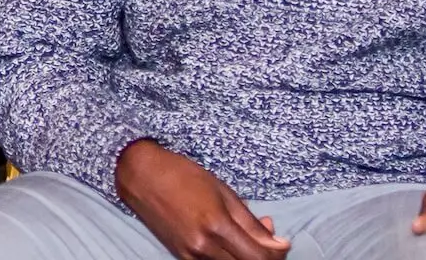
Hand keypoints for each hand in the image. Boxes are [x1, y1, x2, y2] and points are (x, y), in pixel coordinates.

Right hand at [116, 139, 289, 259]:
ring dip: (246, 258)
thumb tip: (277, 243)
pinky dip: (227, 258)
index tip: (283, 242)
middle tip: (269, 240)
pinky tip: (229, 242)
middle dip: (265, 257)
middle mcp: (203, 245)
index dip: (278, 253)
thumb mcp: (223, 191)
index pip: (260, 257)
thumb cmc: (182, 175)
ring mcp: (191, 254)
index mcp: (216, 225)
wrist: (141, 175)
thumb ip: (251, 223)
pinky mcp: (181, 256)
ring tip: (247, 238)